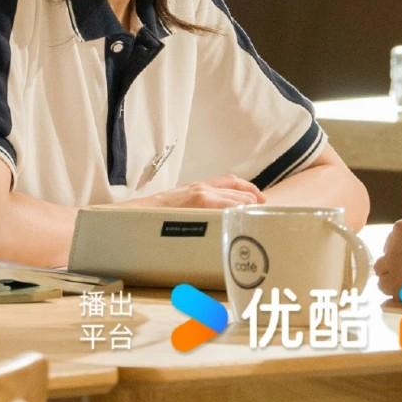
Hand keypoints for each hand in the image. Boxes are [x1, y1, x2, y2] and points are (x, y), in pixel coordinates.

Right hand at [129, 174, 264, 209]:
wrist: (140, 213)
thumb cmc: (157, 214)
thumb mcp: (179, 203)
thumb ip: (195, 205)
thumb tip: (210, 217)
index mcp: (197, 186)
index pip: (229, 180)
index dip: (247, 187)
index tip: (258, 197)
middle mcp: (202, 188)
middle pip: (236, 190)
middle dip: (251, 200)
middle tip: (261, 211)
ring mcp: (202, 196)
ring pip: (234, 199)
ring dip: (247, 207)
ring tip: (255, 217)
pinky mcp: (201, 205)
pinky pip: (227, 208)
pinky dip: (238, 212)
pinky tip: (243, 220)